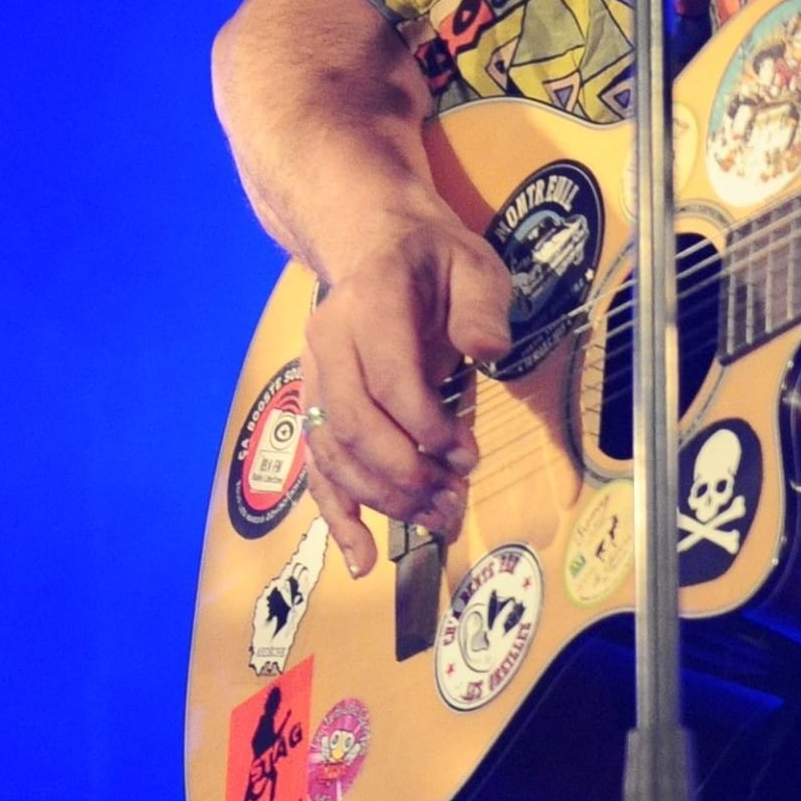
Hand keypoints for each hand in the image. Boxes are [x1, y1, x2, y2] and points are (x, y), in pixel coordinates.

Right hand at [299, 200, 513, 575]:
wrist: (371, 241)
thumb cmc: (432, 258)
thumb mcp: (472, 263)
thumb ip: (481, 305)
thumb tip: (487, 350)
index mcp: (370, 305)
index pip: (388, 381)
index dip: (426, 426)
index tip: (467, 455)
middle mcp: (328, 345)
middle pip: (355, 425)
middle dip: (405, 473)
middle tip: (454, 499)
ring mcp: (313, 377)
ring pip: (332, 452)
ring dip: (382, 498)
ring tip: (436, 520)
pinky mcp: (313, 405)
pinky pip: (316, 466)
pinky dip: (336, 515)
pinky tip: (360, 558)